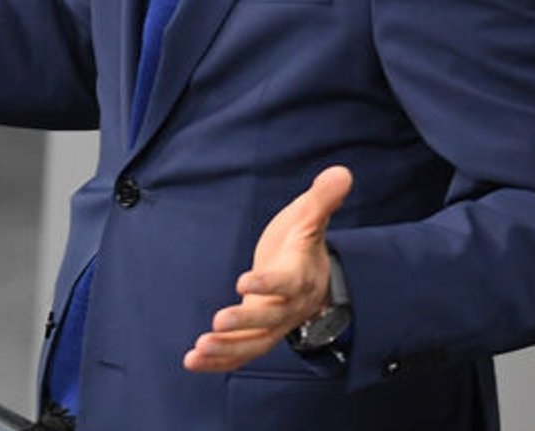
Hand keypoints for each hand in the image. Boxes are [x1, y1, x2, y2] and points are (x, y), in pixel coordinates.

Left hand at [184, 166, 352, 371]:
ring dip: (227, 350)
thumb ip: (323, 198)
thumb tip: (342, 172)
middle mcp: (290, 305)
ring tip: (197, 351)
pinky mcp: (259, 333)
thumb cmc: (304, 241)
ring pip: (255, 344)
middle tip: (217, 322)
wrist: (311, 272)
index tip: (243, 281)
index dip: (268, 283)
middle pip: (270, 320)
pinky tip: (192, 362)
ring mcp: (275, 323)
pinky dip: (219, 360)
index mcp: (301, 275)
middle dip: (244, 323)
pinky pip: (242, 353)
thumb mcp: (310, 216)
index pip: (286, 282)